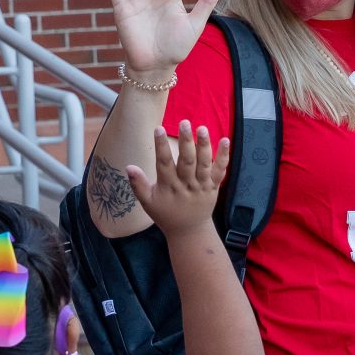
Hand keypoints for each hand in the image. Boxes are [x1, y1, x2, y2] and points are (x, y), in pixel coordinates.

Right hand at [128, 121, 230, 237]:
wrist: (189, 231)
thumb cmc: (165, 214)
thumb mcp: (148, 202)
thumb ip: (138, 184)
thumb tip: (129, 166)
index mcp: (169, 187)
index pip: (164, 164)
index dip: (161, 146)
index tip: (158, 128)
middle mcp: (186, 185)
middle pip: (187, 161)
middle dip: (186, 142)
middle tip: (184, 122)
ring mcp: (202, 186)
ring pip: (204, 164)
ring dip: (204, 145)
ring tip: (201, 128)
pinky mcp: (213, 187)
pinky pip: (220, 171)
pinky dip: (223, 156)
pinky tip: (225, 140)